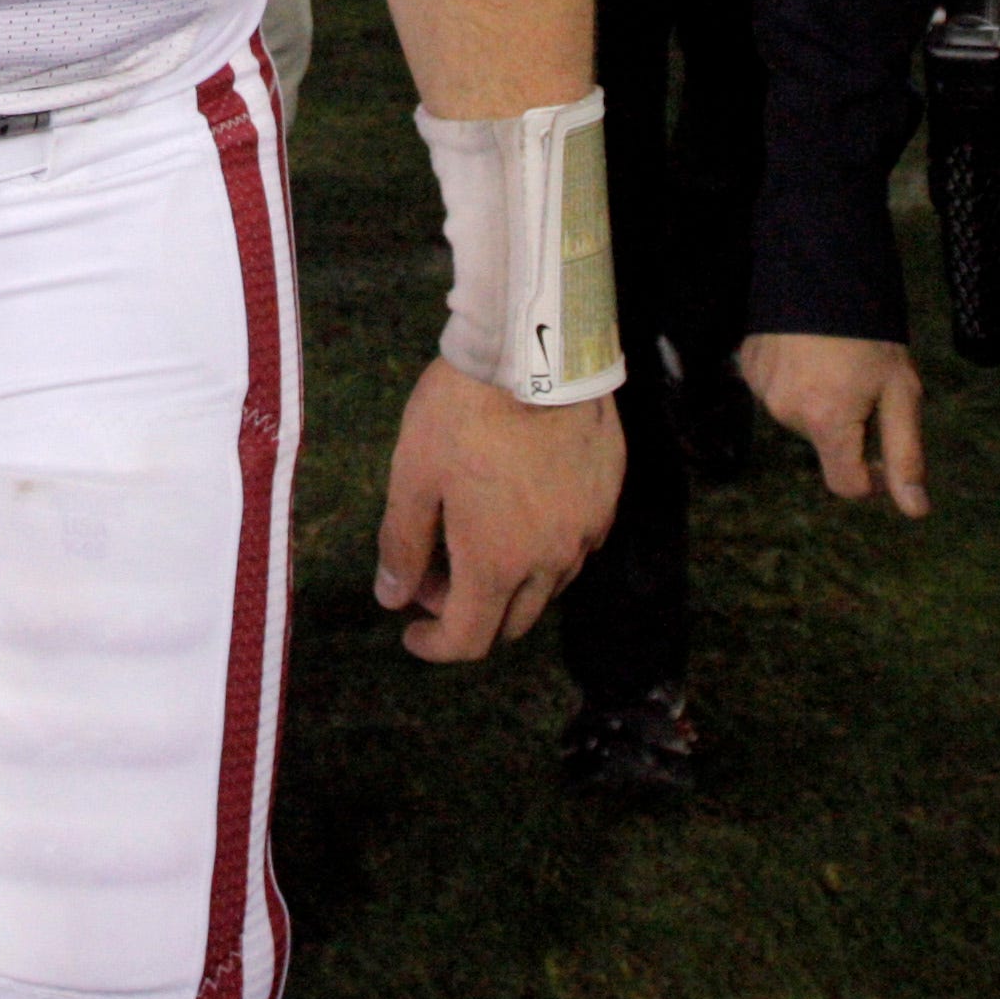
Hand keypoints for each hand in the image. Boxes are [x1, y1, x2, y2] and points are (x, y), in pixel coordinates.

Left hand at [373, 357, 622, 661]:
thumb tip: (392, 597)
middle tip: (434, 572)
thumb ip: (402, 544)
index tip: (410, 629)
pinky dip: (541, 549)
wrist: (537, 352)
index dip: (434, 646)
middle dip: (468, 613)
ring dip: (509, 583)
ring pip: (547, 588)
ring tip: (474, 535)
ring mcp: (586, 532)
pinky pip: (574, 547)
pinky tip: (518, 508)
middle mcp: (550, 562)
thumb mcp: (414, 475)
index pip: (469, 640)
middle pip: (511, 622)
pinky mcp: (607, 500)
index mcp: (497, 564)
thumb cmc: (464, 413)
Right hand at [740, 330, 928, 517]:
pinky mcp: (748, 366)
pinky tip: (809, 351)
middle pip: (825, 444)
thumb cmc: (871, 335)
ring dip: (820, 401)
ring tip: (835, 361)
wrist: (822, 269)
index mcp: (827, 423)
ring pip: (801, 417)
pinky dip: (795, 380)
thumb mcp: (901, 394)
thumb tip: (915, 510)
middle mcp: (787, 413)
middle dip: (846, 425)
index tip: (883, 452)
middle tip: (864, 383)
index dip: (871, 476)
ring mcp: (762, 389)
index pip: (846, 485)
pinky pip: (777, 390)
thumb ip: (905, 455)